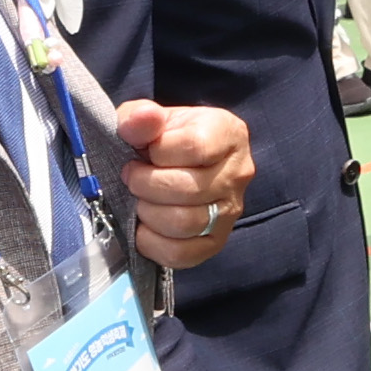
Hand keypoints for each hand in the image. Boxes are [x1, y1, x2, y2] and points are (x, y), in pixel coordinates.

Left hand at [118, 100, 251, 268]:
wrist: (179, 163)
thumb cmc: (167, 138)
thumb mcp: (152, 118)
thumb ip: (141, 116)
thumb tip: (140, 120)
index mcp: (228, 134)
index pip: (194, 147)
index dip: (158, 152)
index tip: (141, 152)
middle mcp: (238, 174)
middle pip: (189, 189)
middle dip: (146, 185)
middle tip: (132, 179)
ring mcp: (230, 211)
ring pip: (185, 223)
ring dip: (149, 213)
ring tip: (140, 201)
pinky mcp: (216, 241)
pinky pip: (182, 254)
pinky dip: (153, 243)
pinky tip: (145, 227)